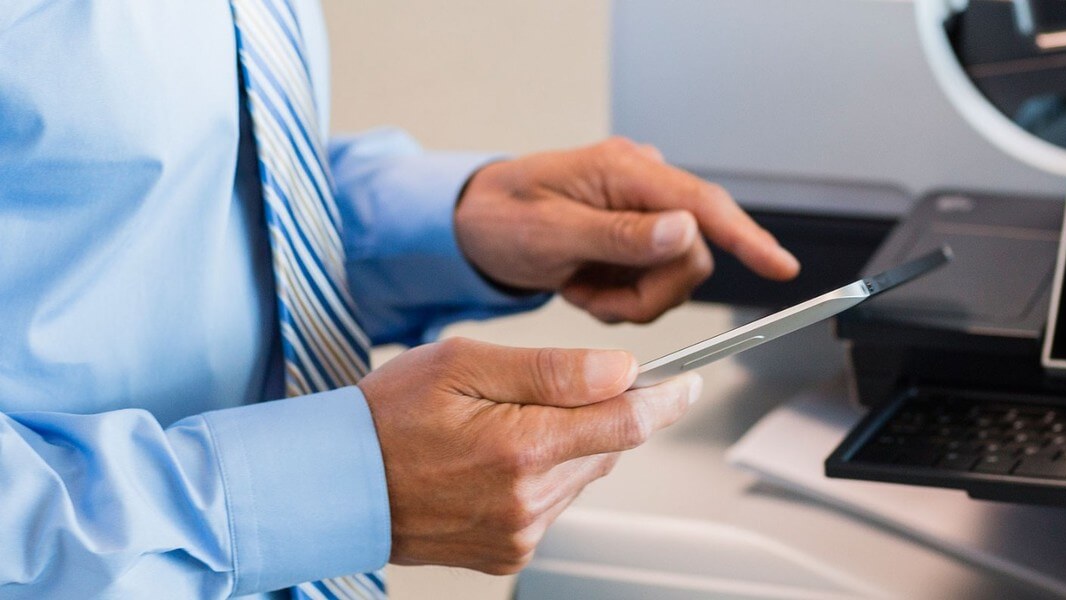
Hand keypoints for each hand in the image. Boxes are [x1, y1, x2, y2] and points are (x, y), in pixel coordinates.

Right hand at [358, 337, 699, 573]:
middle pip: (608, 447)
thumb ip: (551, 369)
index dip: (664, 399)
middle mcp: (526, 500)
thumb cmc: (385, 418)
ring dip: (565, 444)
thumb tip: (620, 372)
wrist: (333, 484)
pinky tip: (494, 459)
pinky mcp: (510, 551)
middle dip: (597, 412)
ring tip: (501, 425)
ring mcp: (519, 532)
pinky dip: (541, 474)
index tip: (686, 383)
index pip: (625, 424)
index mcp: (520, 448)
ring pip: (582, 473)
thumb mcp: (464, 364)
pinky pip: (553, 502)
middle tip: (546, 388)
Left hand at [454, 137, 800, 322]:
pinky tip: (586, 286)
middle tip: (595, 302)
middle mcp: (645, 188)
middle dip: (649, 292)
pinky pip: (654, 286)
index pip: (704, 205)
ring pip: (675, 279)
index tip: (781, 267)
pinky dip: (621, 300)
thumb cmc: (503, 216)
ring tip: (581, 289)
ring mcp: (644, 216)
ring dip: (631, 300)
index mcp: (627, 171)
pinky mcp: (638, 242)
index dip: (747, 238)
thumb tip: (684, 231)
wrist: (474, 225)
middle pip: (692, 255)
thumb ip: (620, 234)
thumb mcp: (552, 231)